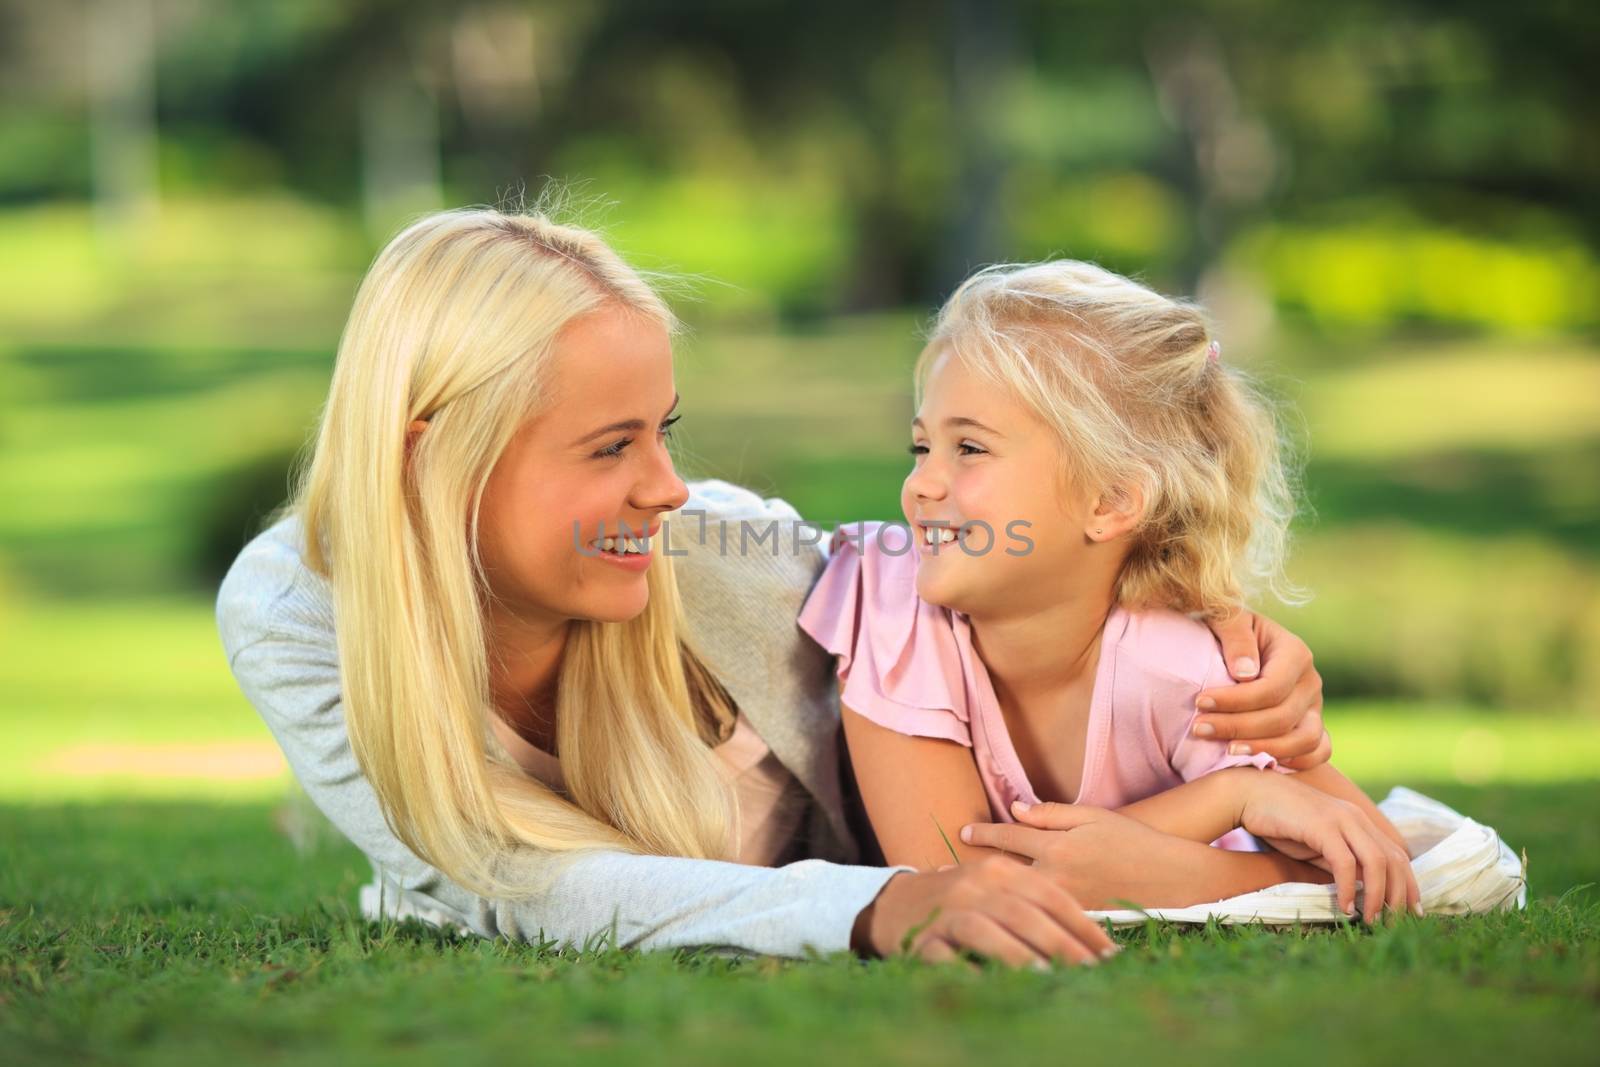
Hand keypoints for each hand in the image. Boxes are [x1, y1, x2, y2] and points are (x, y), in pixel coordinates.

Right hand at [852, 859, 1117, 968]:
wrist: (893, 903)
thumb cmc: (961, 899)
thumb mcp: (996, 886)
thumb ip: (1034, 901)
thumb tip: (1090, 939)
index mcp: (999, 870)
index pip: (1049, 895)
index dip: (1082, 924)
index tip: (1109, 953)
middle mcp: (975, 885)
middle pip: (1023, 912)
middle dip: (1062, 944)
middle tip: (1092, 972)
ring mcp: (947, 911)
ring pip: (985, 929)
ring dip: (1017, 953)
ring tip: (1047, 976)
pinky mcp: (922, 938)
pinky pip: (946, 956)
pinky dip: (967, 970)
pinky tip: (990, 986)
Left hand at [960, 802, 1209, 909]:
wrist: (1178, 882)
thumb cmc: (1137, 843)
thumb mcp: (1094, 817)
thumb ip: (1053, 814)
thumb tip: (1016, 806)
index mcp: (1058, 846)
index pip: (1010, 836)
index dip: (984, 832)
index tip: (963, 831)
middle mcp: (1055, 877)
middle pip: (1002, 873)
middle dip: (972, 871)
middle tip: (940, 872)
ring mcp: (1063, 906)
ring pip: (1015, 899)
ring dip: (989, 896)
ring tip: (959, 897)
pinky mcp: (1074, 927)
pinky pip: (1037, 920)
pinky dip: (1016, 916)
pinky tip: (998, 920)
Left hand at [1200, 612, 1329, 769]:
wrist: (1238, 644)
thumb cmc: (1227, 629)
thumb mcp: (1227, 618)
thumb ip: (1235, 636)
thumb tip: (1245, 674)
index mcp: (1295, 652)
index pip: (1271, 688)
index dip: (1235, 701)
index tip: (1199, 702)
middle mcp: (1311, 681)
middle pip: (1283, 718)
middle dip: (1238, 727)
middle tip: (1199, 729)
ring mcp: (1315, 707)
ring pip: (1305, 740)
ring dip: (1264, 749)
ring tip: (1226, 751)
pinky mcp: (1312, 725)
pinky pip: (1317, 753)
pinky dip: (1294, 762)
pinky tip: (1257, 762)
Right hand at [1236, 773, 1420, 922]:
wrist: (1247, 794)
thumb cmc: (1279, 821)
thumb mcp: (1317, 845)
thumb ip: (1340, 861)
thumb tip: (1362, 890)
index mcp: (1358, 820)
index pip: (1396, 855)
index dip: (1409, 885)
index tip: (1410, 912)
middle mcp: (1356, 817)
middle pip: (1394, 860)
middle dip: (1399, 895)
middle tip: (1394, 924)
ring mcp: (1340, 819)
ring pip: (1376, 862)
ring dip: (1377, 896)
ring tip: (1370, 920)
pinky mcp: (1322, 826)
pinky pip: (1345, 862)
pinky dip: (1349, 887)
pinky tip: (1345, 906)